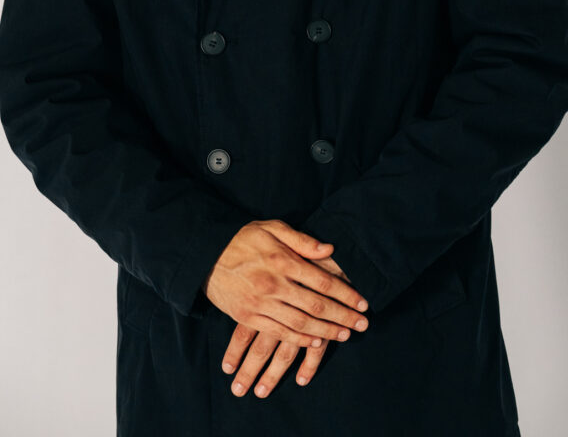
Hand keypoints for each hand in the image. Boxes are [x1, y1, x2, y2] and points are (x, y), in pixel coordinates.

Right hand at [202, 218, 368, 348]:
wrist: (205, 254)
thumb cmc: (242, 238)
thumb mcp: (272, 228)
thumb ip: (302, 240)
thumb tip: (330, 249)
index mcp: (282, 260)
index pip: (322, 281)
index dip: (346, 294)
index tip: (363, 303)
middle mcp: (274, 284)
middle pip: (316, 306)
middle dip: (343, 317)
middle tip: (363, 324)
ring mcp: (260, 303)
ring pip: (301, 324)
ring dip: (327, 332)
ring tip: (345, 335)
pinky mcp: (248, 316)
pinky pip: (279, 332)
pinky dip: (300, 340)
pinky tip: (315, 341)